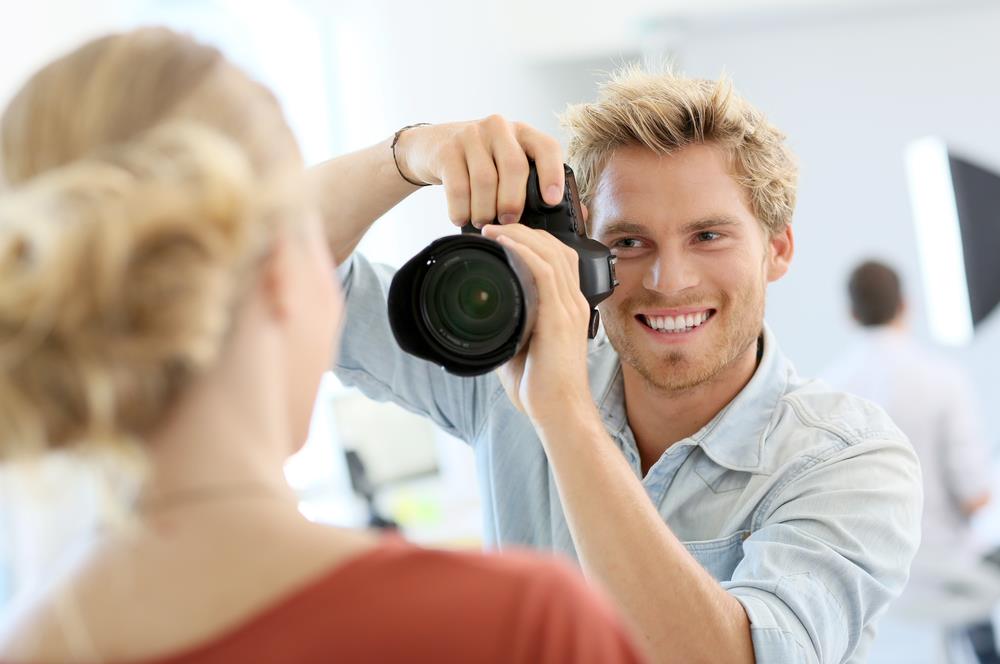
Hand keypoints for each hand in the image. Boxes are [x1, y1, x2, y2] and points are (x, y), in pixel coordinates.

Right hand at [394, 116, 564, 227]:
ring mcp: (471, 135)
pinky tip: (462, 218)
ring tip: (483, 222)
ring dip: (485, 210)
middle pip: (514, 167)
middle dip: (513, 201)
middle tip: (508, 221)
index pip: (546, 147)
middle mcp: (499, 128)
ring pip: (485, 180)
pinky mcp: (447, 149)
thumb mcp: (510, 165)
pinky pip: (458, 186)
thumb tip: (580, 213)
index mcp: (523, 133)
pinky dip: (461, 210)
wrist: (433, 146)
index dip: (552, 174)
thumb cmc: (482, 162)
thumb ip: (540, 186)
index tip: (551, 200)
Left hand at [480, 223, 593, 427]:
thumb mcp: (520, 348)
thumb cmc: (542, 386)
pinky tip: (504, 242)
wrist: (558, 411)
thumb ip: (508, 328)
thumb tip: (481, 321)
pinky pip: (545, 270)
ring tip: (492, 228)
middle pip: (557, 247)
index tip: (505, 235)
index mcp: (568, 307)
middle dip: (525, 229)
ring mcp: (569, 307)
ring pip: (550, 252)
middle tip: (494, 225)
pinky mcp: (560, 316)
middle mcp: (574, 302)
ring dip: (519, 234)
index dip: (534, 240)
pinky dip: (523, 250)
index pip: (560, 258)